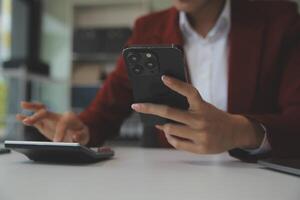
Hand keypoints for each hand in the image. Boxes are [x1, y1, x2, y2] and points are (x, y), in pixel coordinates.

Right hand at [16, 101, 89, 144]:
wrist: (78, 132)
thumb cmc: (81, 133)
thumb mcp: (84, 136)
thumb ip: (80, 136)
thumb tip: (74, 137)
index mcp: (70, 118)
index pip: (63, 122)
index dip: (60, 132)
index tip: (57, 142)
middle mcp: (58, 116)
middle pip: (47, 112)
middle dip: (38, 115)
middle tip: (29, 121)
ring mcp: (50, 120)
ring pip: (39, 112)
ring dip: (31, 109)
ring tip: (22, 105)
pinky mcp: (44, 124)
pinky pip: (35, 121)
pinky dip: (26, 118)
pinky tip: (18, 116)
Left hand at [132, 75, 263, 153]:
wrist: (235, 133)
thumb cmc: (215, 117)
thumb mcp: (205, 107)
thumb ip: (187, 107)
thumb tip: (162, 113)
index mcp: (203, 106)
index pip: (189, 92)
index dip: (176, 84)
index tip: (164, 78)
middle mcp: (201, 119)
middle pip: (170, 112)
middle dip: (150, 108)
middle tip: (137, 105)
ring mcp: (200, 135)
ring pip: (170, 129)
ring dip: (162, 126)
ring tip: (160, 123)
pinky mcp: (200, 148)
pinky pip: (176, 143)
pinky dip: (169, 137)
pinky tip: (169, 133)